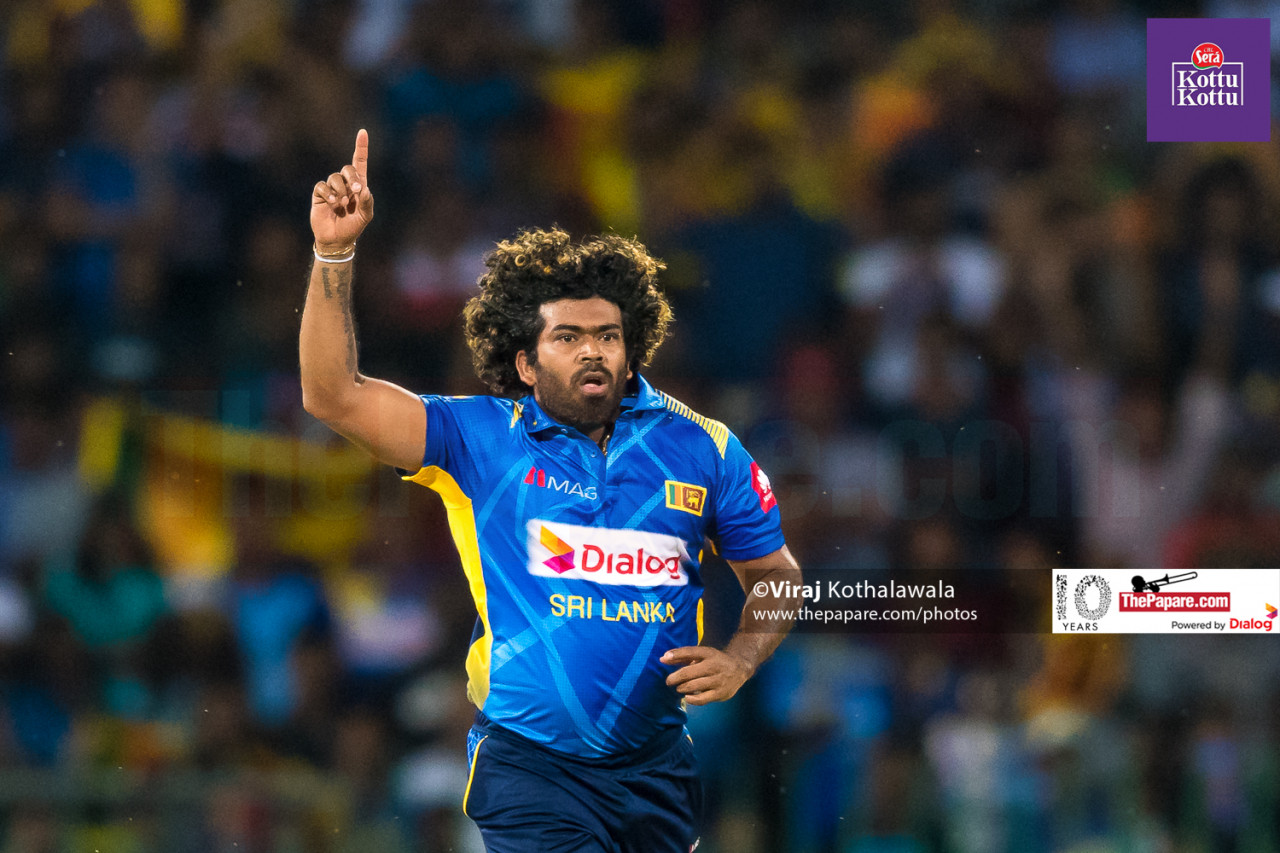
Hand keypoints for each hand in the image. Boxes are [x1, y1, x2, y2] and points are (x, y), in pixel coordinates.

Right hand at [311, 129, 373, 251]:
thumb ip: (367, 202)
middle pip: (348, 169)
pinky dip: (328, 194)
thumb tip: (364, 188)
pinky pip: (322, 186)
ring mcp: (331, 188)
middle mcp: (345, 183)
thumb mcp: (365, 217)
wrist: (337, 239)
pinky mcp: (319, 194)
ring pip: (335, 178)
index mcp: (359, 186)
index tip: (362, 132)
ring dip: (340, 190)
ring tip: (342, 204)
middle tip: (356, 192)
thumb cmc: (353, 227)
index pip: (359, 163)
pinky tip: (332, 203)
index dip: (361, 147)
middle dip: (353, 178)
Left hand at [662, 646, 752, 705]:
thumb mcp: (701, 655)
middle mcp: (714, 665)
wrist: (740, 669)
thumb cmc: (714, 661)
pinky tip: (687, 696)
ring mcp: (718, 680)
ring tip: (679, 688)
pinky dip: (691, 699)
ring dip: (682, 688)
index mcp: (708, 653)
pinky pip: (702, 699)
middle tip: (669, 681)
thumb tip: (662, 659)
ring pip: (694, 686)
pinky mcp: (721, 693)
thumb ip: (682, 656)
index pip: (690, 652)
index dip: (676, 654)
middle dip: (675, 678)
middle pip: (689, 672)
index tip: (663, 658)